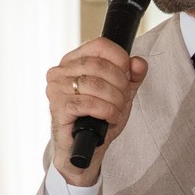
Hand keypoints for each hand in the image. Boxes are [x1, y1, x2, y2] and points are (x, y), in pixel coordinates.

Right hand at [47, 37, 149, 182]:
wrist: (85, 148)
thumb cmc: (98, 118)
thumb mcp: (121, 93)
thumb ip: (132, 76)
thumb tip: (138, 63)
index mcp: (74, 61)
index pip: (100, 45)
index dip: (120, 59)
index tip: (129, 75)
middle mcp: (61, 71)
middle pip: (99, 65)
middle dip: (120, 83)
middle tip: (123, 99)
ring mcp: (56, 88)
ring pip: (94, 84)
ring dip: (114, 100)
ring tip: (117, 110)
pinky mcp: (58, 107)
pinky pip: (88, 103)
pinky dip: (106, 111)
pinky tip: (109, 119)